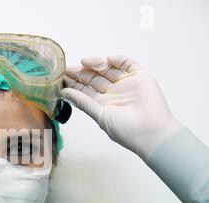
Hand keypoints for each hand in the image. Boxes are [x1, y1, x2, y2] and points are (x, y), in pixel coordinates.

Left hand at [61, 56, 182, 159]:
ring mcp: (126, 84)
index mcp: (103, 104)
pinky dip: (119, 60)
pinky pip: (128, 64)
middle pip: (95, 78)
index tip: (62, 76)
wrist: (152, 132)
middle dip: (82, 72)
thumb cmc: (126, 130)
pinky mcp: (140, 78)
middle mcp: (114, 93)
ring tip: (85, 62)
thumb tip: (64, 93)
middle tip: (69, 68)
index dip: (74, 83)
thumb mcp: (100, 115)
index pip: (85, 90)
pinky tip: (108, 60)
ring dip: (97, 64)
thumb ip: (83, 102)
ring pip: (109, 69)